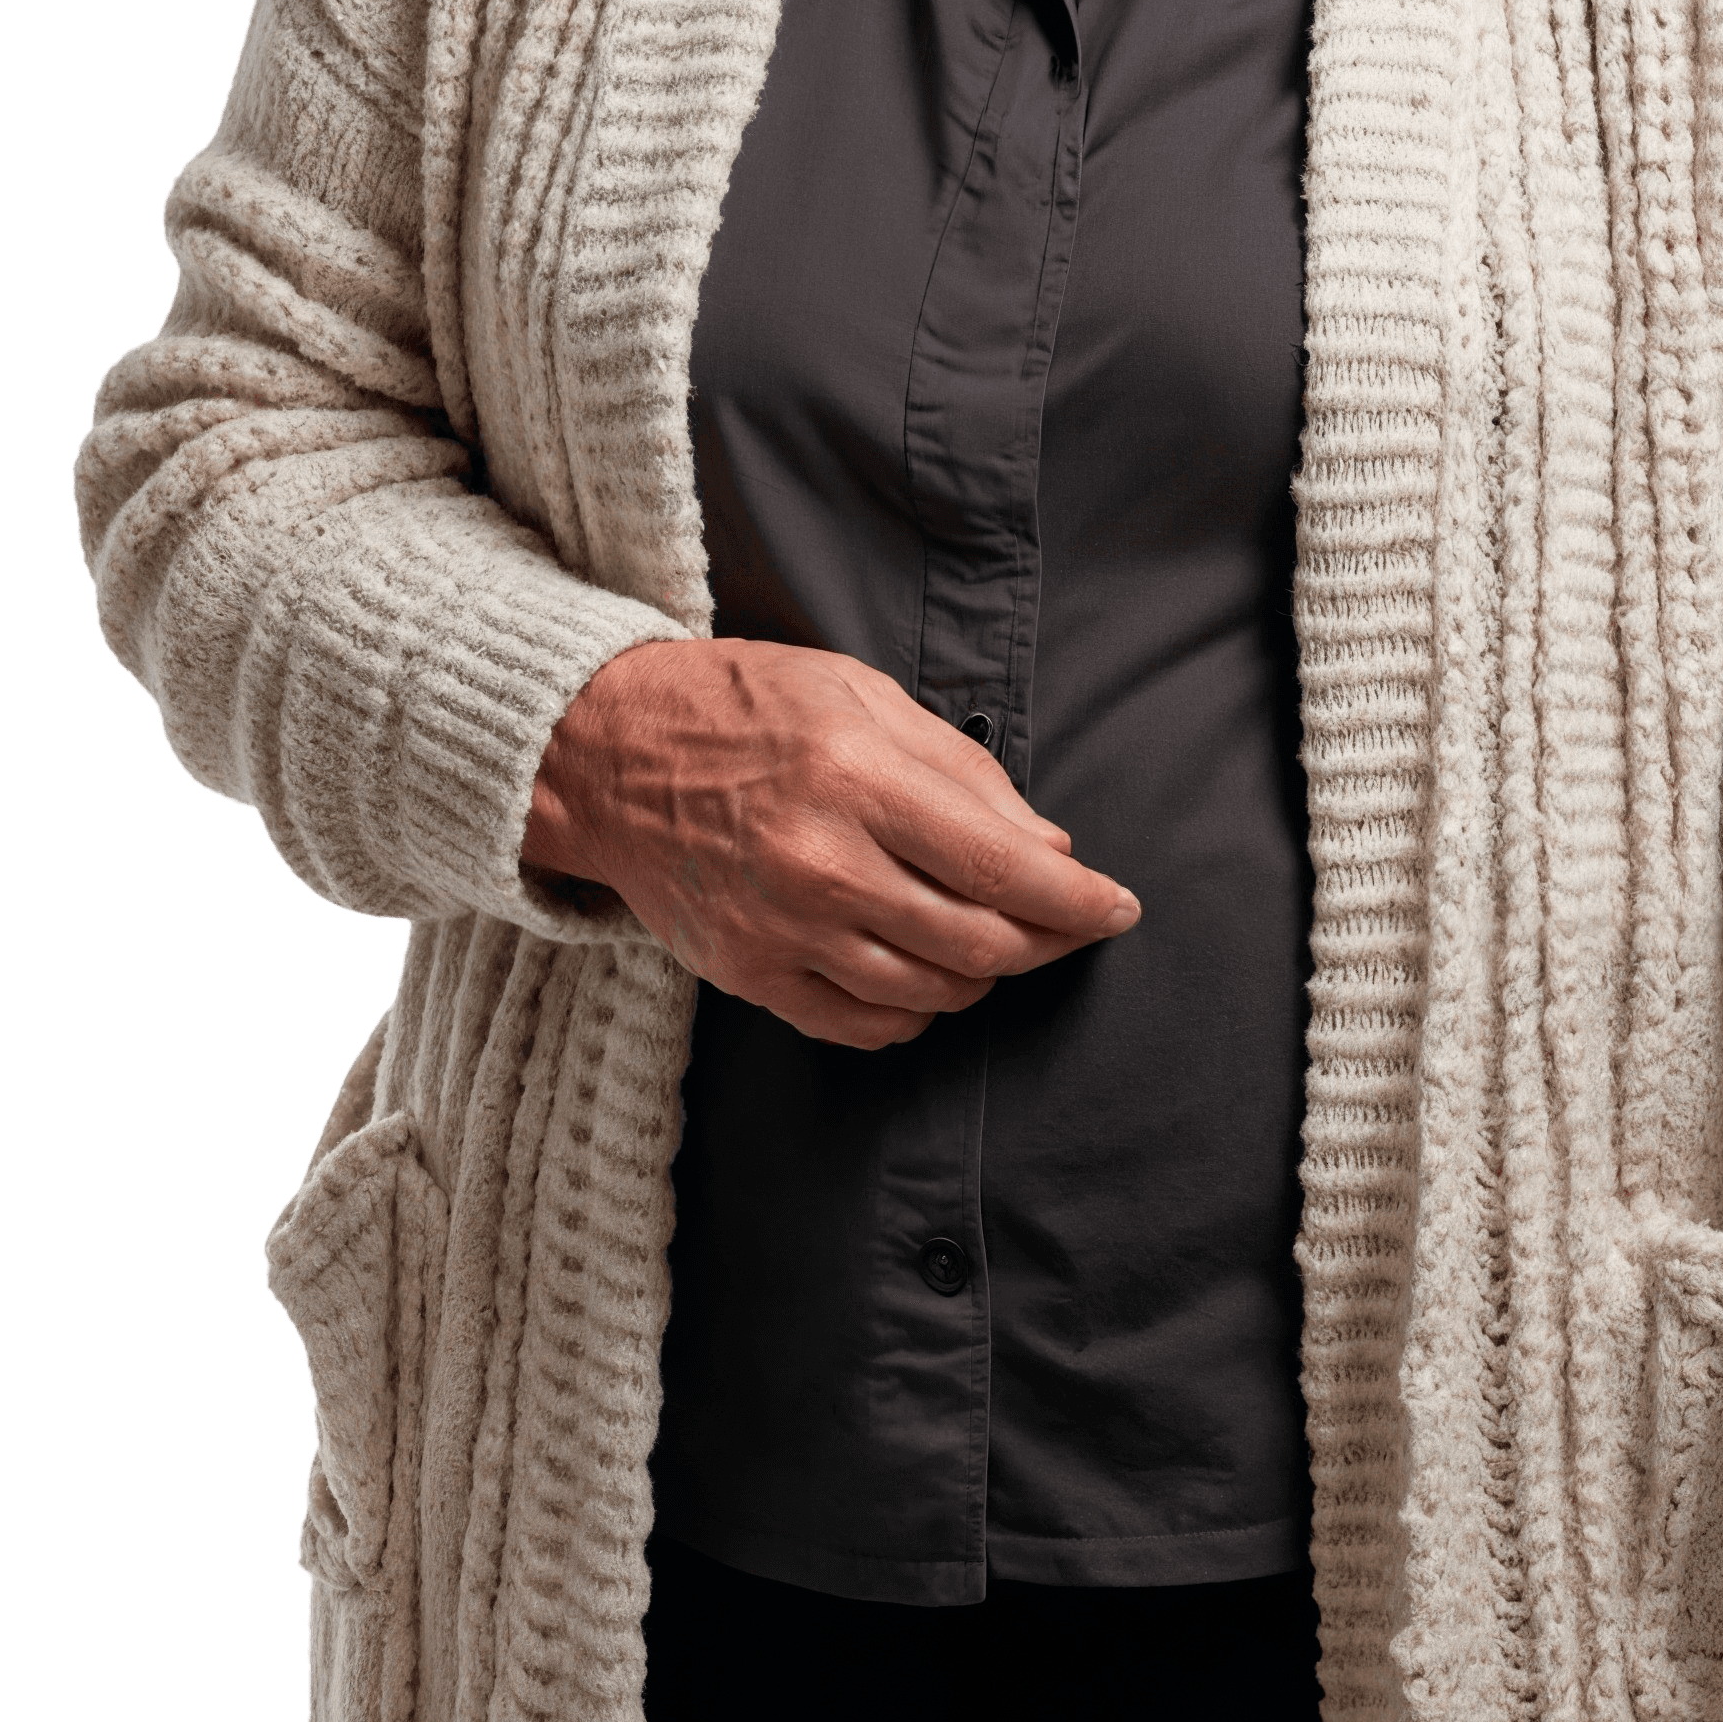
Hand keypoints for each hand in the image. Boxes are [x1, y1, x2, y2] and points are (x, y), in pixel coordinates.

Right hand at [524, 638, 1139, 1048]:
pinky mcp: (750, 976)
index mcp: (857, 780)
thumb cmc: (742, 707)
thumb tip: (1049, 849)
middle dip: (1044, 943)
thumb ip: (962, 772)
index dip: (1079, 901)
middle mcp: (822, 865)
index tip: (1118, 908)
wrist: (604, 753)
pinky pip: (863, 1027)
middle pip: (979, 944)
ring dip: (982, 975)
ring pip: (931, 993)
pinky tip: (922, 975)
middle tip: (1065, 926)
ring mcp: (782, 931)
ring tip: (988, 938)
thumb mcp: (860, 694)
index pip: (1004, 869)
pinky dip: (915, 1013)